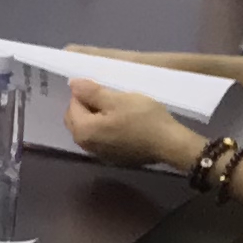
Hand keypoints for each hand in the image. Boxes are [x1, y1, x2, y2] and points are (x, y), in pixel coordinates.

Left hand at [63, 80, 202, 173]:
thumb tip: (72, 84)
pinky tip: (121, 122)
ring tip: (115, 108)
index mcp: (83, 131)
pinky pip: (100, 138)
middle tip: (108, 97)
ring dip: (95, 117)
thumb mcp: (118, 99)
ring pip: (88, 129)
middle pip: (76, 119)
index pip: (73, 104)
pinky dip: (104, 128)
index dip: (85, 93)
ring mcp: (99, 154)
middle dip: (86, 105)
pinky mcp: (112, 157)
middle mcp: (86, 145)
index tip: (103, 88)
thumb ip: (91, 92)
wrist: (171, 144)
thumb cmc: (144, 119)